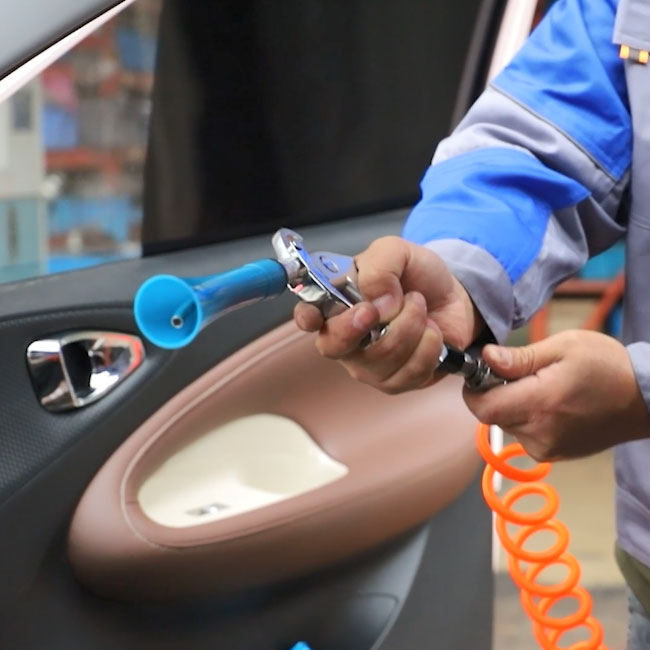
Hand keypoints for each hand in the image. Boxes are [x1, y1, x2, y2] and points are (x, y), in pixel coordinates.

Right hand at [293, 236, 483, 393]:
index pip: (307, 316)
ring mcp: (369, 364)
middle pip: (335, 346)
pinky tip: (430, 332)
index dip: (308, 317)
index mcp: (336, 304)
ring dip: (412, 323)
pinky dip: (429, 345)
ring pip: (382, 355)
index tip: (320, 314)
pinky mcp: (397, 381)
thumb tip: (378, 300)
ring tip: (419, 306)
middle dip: (362, 325)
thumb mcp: (397, 252)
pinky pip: (411, 371)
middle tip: (387, 305)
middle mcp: (346, 339)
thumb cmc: (416, 276)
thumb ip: (380, 265)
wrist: (454, 297)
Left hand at [464, 330, 649, 460]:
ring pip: (507, 423)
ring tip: (542, 387)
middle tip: (521, 373)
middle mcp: (539, 433)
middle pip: (492, 414)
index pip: (483, 407)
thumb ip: (520, 358)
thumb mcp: (563, 347)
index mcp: (540, 404)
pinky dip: (526, 417)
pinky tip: (549, 403)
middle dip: (496, 392)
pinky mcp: (552, 454)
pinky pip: (523, 433)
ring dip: (512, 405)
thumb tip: (486, 357)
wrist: (644, 399)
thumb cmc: (606, 365)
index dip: (474, 390)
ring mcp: (546, 448)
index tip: (483, 372)